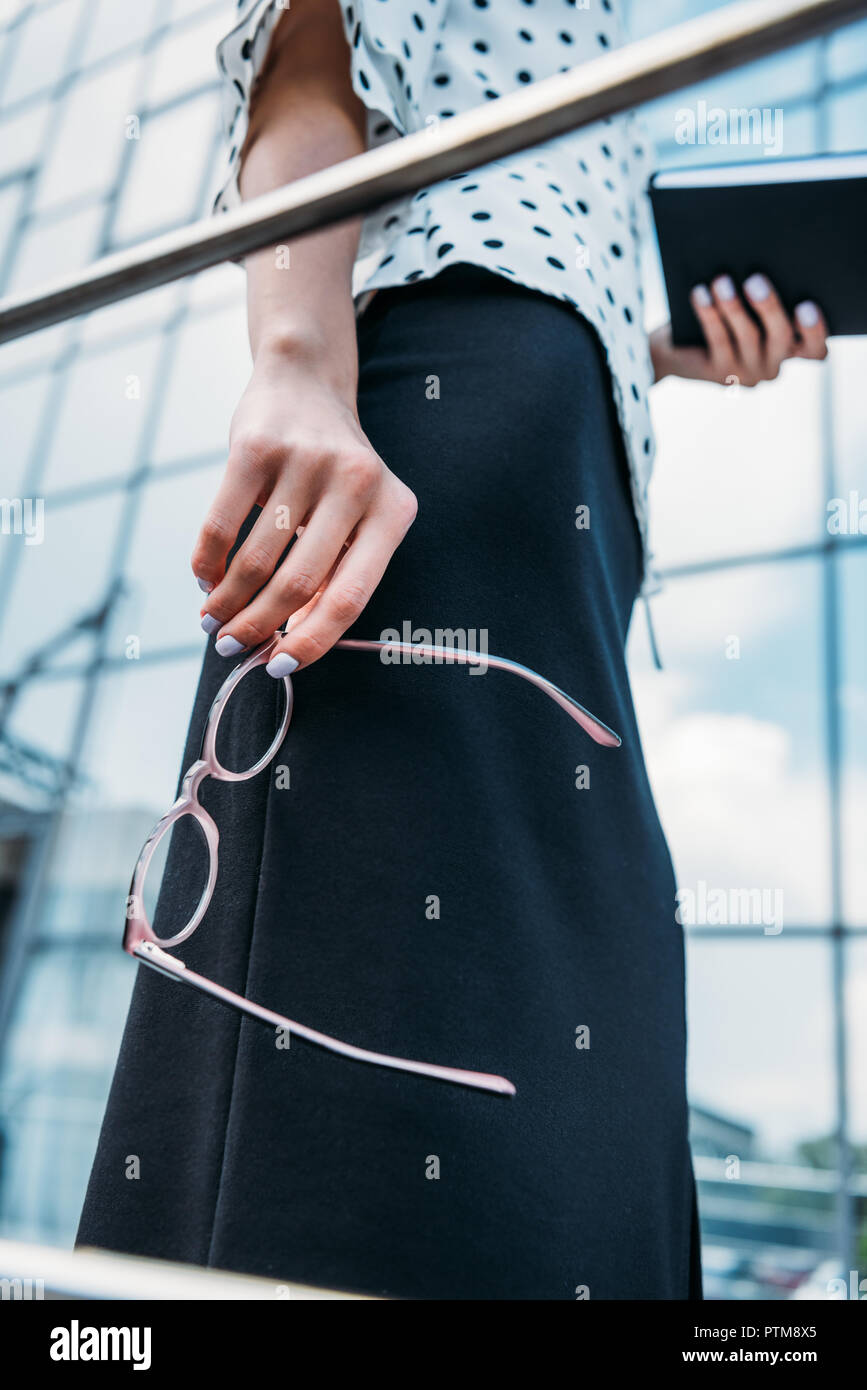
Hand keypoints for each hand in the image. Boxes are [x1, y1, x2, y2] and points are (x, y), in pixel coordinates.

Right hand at [192, 343, 417, 675]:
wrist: (306, 383)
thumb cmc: (330, 474)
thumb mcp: (354, 518)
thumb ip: (333, 575)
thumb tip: (287, 645)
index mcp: (394, 512)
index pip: (351, 597)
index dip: (311, 642)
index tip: (276, 668)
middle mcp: (358, 483)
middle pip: (299, 583)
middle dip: (257, 625)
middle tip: (229, 645)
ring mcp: (307, 461)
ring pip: (257, 558)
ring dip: (226, 600)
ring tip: (211, 618)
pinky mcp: (257, 445)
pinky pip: (222, 522)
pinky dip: (207, 560)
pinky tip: (203, 578)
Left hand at [649, 274, 827, 386]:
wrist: (683, 349)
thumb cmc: (728, 316)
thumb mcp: (752, 308)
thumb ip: (764, 298)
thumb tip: (760, 267)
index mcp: (792, 348)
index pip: (816, 349)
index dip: (814, 331)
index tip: (806, 305)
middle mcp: (773, 365)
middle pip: (781, 337)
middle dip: (769, 306)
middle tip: (755, 280)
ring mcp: (747, 373)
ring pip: (746, 336)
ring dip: (733, 306)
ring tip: (721, 280)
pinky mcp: (719, 373)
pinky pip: (717, 340)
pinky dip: (709, 314)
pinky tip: (700, 293)